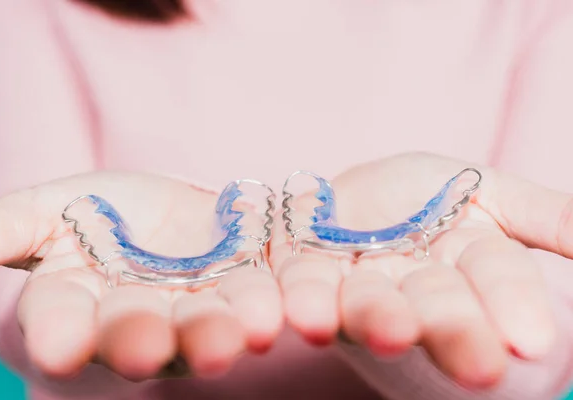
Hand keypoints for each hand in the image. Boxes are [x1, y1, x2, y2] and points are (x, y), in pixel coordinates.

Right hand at [0, 172, 281, 380]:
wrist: (169, 211)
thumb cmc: (99, 211)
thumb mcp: (45, 210)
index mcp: (78, 301)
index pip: (60, 319)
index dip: (58, 333)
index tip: (55, 346)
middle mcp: (134, 317)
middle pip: (134, 332)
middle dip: (140, 341)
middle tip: (147, 353)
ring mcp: (191, 309)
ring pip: (201, 326)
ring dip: (216, 334)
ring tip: (239, 338)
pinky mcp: (241, 289)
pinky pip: (253, 301)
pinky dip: (265, 307)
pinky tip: (277, 314)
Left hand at [269, 152, 569, 387]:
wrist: (349, 200)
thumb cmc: (421, 196)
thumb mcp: (486, 191)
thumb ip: (543, 215)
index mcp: (466, 260)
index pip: (495, 279)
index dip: (511, 305)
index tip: (530, 340)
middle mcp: (413, 284)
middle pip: (438, 306)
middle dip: (456, 332)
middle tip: (479, 369)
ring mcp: (357, 285)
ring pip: (369, 304)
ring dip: (379, 319)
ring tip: (392, 333)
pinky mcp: (304, 276)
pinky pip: (297, 287)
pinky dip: (298, 300)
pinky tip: (300, 313)